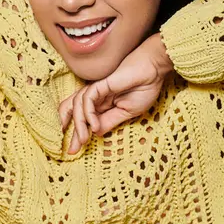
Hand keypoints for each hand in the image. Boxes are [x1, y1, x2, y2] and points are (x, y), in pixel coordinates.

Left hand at [58, 33, 173, 153]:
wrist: (154, 72)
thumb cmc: (144, 88)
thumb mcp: (126, 112)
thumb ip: (110, 121)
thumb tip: (95, 133)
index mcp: (101, 103)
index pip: (83, 118)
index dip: (77, 134)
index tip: (75, 151)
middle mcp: (95, 96)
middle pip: (73, 110)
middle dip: (69, 129)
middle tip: (71, 150)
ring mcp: (97, 89)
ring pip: (77, 105)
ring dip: (79, 125)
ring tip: (83, 140)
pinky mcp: (100, 83)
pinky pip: (87, 98)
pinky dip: (88, 113)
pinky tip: (94, 125)